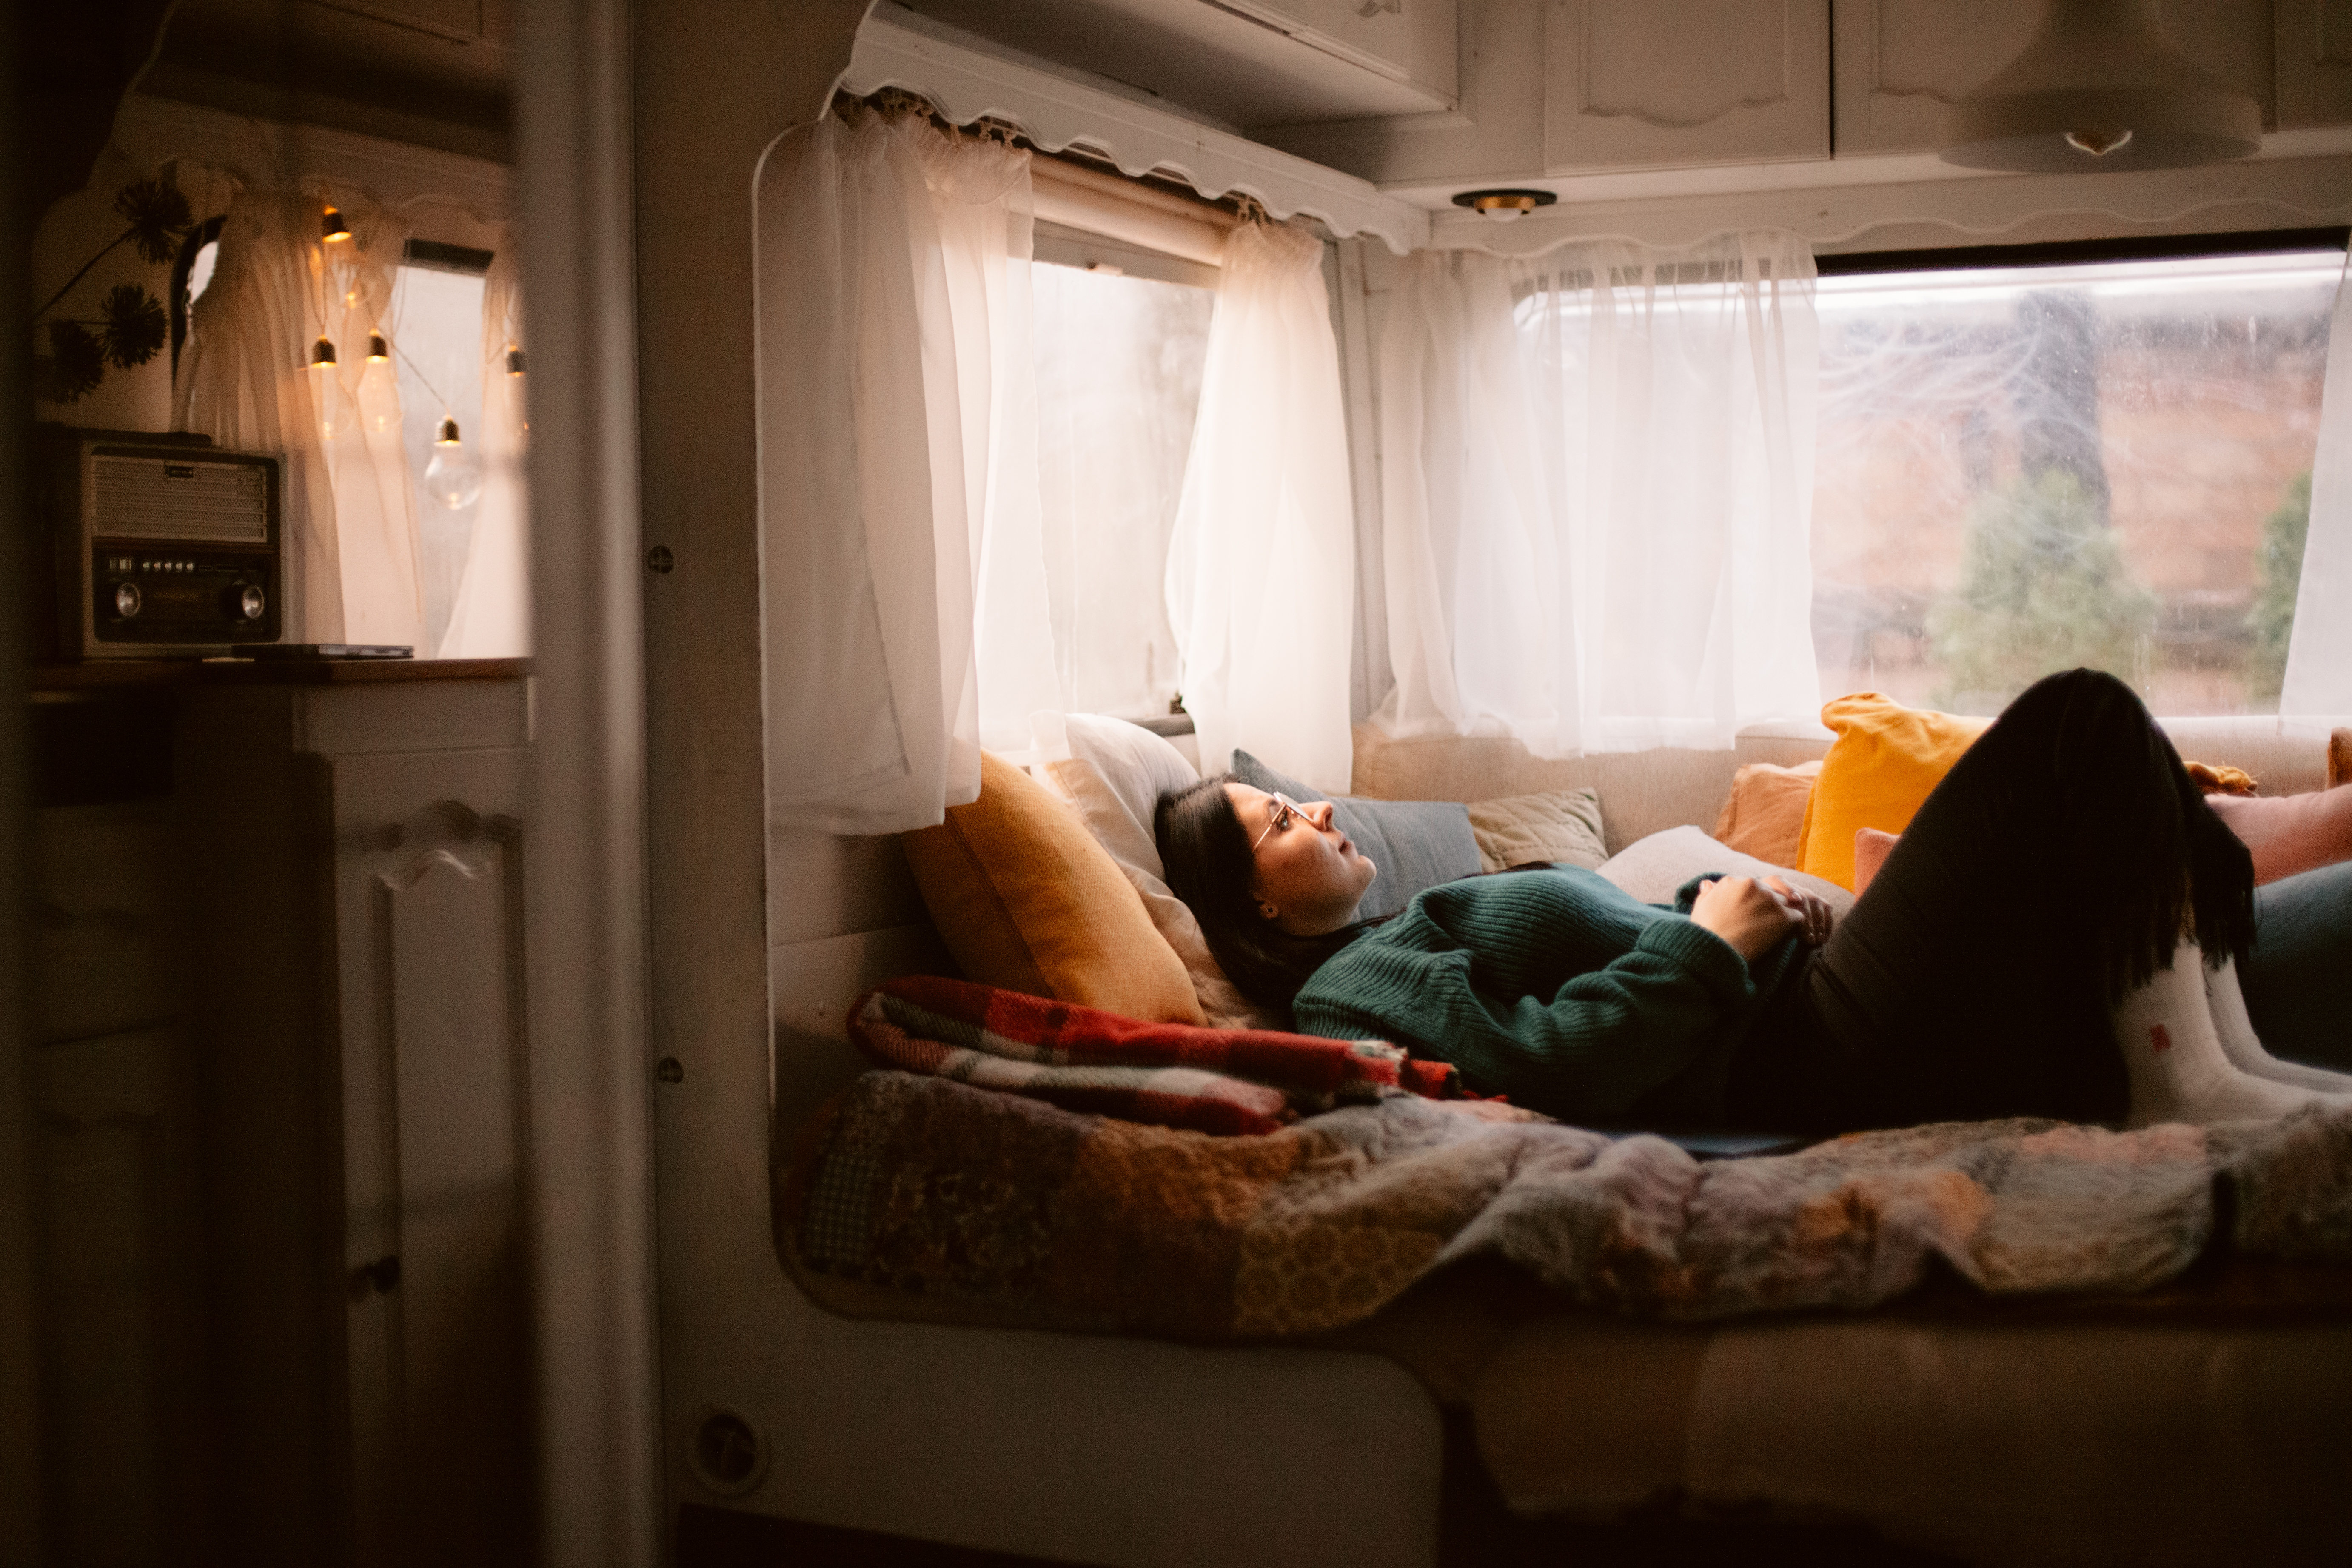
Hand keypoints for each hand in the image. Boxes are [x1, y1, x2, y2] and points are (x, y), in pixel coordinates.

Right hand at [1688, 875, 1823, 962]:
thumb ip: (1707, 893)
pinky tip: (1787, 937)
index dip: (1752, 901)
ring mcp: (1769, 899)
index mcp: (1732, 881)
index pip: (1752, 886)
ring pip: (1785, 902)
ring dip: (1782, 915)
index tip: (1750, 914)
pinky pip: (1797, 917)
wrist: (1717, 951)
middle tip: (1765, 924)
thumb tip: (1708, 884)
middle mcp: (1753, 884)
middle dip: (1769, 906)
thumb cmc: (1706, 933)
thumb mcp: (1700, 908)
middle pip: (1770, 892)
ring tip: (1778, 931)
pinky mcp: (1783, 915)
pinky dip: (1794, 926)